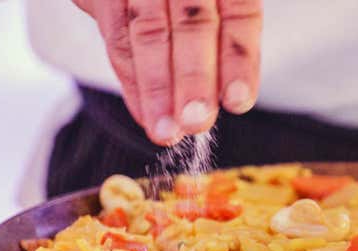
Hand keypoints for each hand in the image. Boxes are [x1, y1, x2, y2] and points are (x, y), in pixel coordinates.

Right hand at [73, 0, 261, 145]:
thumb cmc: (192, 1)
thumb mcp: (218, 8)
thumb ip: (226, 43)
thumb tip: (231, 97)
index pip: (240, 14)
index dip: (240, 60)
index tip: (238, 102)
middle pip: (193, 24)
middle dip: (194, 78)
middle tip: (196, 122)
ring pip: (149, 32)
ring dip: (157, 88)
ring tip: (166, 130)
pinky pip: (116, 34)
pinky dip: (131, 80)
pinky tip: (144, 114)